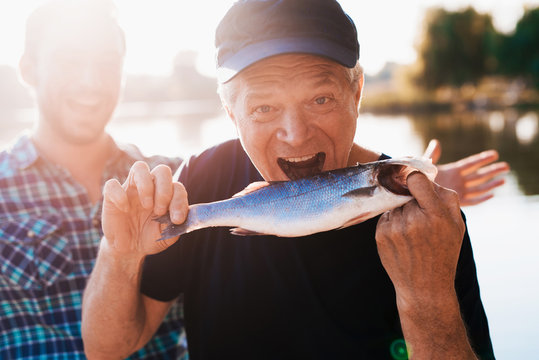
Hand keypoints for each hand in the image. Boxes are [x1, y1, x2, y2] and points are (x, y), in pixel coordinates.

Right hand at [101, 161, 187, 256]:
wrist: (130, 249)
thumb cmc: (150, 237)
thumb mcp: (168, 235)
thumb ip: (177, 224)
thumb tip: (184, 216)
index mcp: (166, 194)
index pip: (177, 186)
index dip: (180, 201)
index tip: (177, 219)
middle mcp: (150, 187)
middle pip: (162, 170)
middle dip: (164, 190)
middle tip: (160, 211)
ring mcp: (131, 189)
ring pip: (140, 167)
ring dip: (147, 186)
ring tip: (147, 206)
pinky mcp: (111, 196)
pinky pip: (112, 184)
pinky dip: (120, 195)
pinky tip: (125, 209)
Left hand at [376, 172, 464, 304]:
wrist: (425, 287)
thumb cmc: (444, 252)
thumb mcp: (457, 225)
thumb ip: (446, 197)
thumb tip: (427, 175)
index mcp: (435, 214)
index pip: (416, 179)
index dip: (415, 179)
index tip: (416, 184)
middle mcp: (413, 220)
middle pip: (405, 192)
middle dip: (412, 200)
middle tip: (421, 218)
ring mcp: (394, 228)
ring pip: (394, 205)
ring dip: (402, 212)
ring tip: (412, 232)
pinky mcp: (381, 235)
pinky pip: (386, 216)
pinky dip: (392, 222)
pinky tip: (402, 238)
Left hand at [424, 139, 509, 205]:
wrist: (414, 194)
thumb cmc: (419, 178)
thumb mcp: (426, 166)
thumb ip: (432, 155)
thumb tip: (436, 142)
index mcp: (453, 170)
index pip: (470, 163)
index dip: (482, 159)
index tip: (495, 154)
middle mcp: (458, 180)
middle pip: (479, 175)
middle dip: (492, 170)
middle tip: (506, 166)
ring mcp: (459, 191)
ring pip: (478, 187)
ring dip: (491, 184)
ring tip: (503, 180)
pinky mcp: (457, 201)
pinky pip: (472, 201)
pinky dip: (481, 198)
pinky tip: (492, 194)